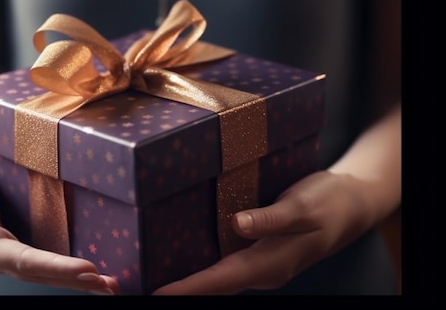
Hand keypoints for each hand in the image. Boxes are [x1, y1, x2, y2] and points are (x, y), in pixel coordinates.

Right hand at [0, 151, 119, 294]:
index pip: (21, 259)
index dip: (53, 266)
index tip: (86, 268)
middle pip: (38, 274)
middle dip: (74, 281)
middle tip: (109, 285)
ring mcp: (8, 256)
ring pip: (44, 274)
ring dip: (77, 282)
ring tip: (110, 286)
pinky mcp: (18, 249)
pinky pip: (45, 264)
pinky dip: (69, 272)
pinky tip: (93, 275)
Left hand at [152, 170, 374, 294]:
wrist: (351, 205)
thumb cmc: (328, 203)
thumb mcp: (303, 206)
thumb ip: (271, 218)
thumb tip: (238, 225)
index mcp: (271, 262)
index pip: (221, 280)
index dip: (189, 288)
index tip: (158, 293)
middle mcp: (263, 270)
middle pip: (214, 286)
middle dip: (181, 290)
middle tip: (144, 287)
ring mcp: (262, 264)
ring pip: (220, 279)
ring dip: (190, 281)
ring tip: (155, 277)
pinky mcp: (261, 253)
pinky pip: (227, 265)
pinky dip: (205, 268)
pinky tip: (185, 256)